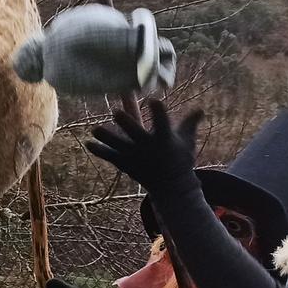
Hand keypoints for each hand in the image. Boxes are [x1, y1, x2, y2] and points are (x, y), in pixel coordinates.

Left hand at [84, 99, 203, 193]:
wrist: (172, 187)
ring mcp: (135, 156)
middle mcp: (148, 147)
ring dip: (106, 138)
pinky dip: (100, 151)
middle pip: (135, 133)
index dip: (158, 111)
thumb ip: (189, 124)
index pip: (162, 122)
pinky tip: (88, 144)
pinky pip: (111, 156)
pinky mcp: (126, 164)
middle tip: (115, 111)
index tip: (153, 99)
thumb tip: (200, 109)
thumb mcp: (187, 141)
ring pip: (119, 145)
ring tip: (95, 129)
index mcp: (165, 139)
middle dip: (126, 123)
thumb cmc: (180, 159)